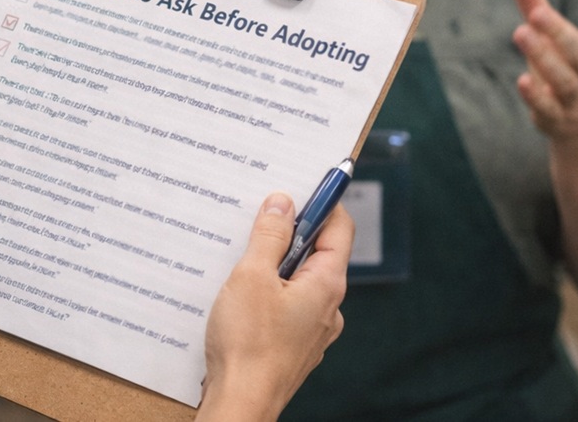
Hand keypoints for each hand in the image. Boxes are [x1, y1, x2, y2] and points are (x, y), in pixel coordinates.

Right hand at [199, 193, 350, 421]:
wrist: (241, 402)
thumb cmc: (248, 343)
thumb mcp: (251, 276)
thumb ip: (268, 236)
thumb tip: (283, 203)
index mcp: (326, 284)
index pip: (339, 228)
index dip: (325, 200)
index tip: (308, 179)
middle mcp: (328, 307)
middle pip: (317, 252)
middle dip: (290, 231)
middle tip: (260, 214)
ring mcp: (312, 329)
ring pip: (298, 280)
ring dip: (274, 263)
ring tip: (241, 256)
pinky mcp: (293, 345)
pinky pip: (286, 304)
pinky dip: (268, 291)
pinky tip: (238, 293)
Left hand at [511, 0, 577, 146]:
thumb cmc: (568, 67)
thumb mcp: (555, 34)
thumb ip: (536, 0)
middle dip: (560, 35)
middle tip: (536, 13)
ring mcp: (575, 100)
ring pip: (564, 81)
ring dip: (542, 58)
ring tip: (520, 33)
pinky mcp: (555, 118)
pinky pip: (547, 109)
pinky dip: (535, 96)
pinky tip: (521, 81)